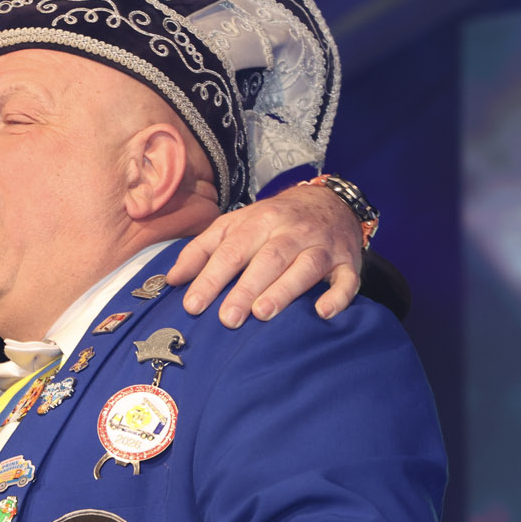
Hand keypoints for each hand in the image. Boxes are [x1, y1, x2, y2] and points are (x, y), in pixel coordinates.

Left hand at [166, 184, 361, 326]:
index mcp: (258, 222)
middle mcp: (290, 232)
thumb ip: (202, 250)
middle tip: (228, 319)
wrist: (328, 202)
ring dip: (284, 290)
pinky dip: (338, 296)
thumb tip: (172, 279)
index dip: (210, 278)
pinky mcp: (348, 262)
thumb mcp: (234, 225)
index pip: (230, 251)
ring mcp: (322, 246)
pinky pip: (347, 279)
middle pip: (267, 259)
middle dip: (245, 289)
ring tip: (263, 313)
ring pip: (304, 266)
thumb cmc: (272, 221)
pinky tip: (323, 312)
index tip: (193, 305)